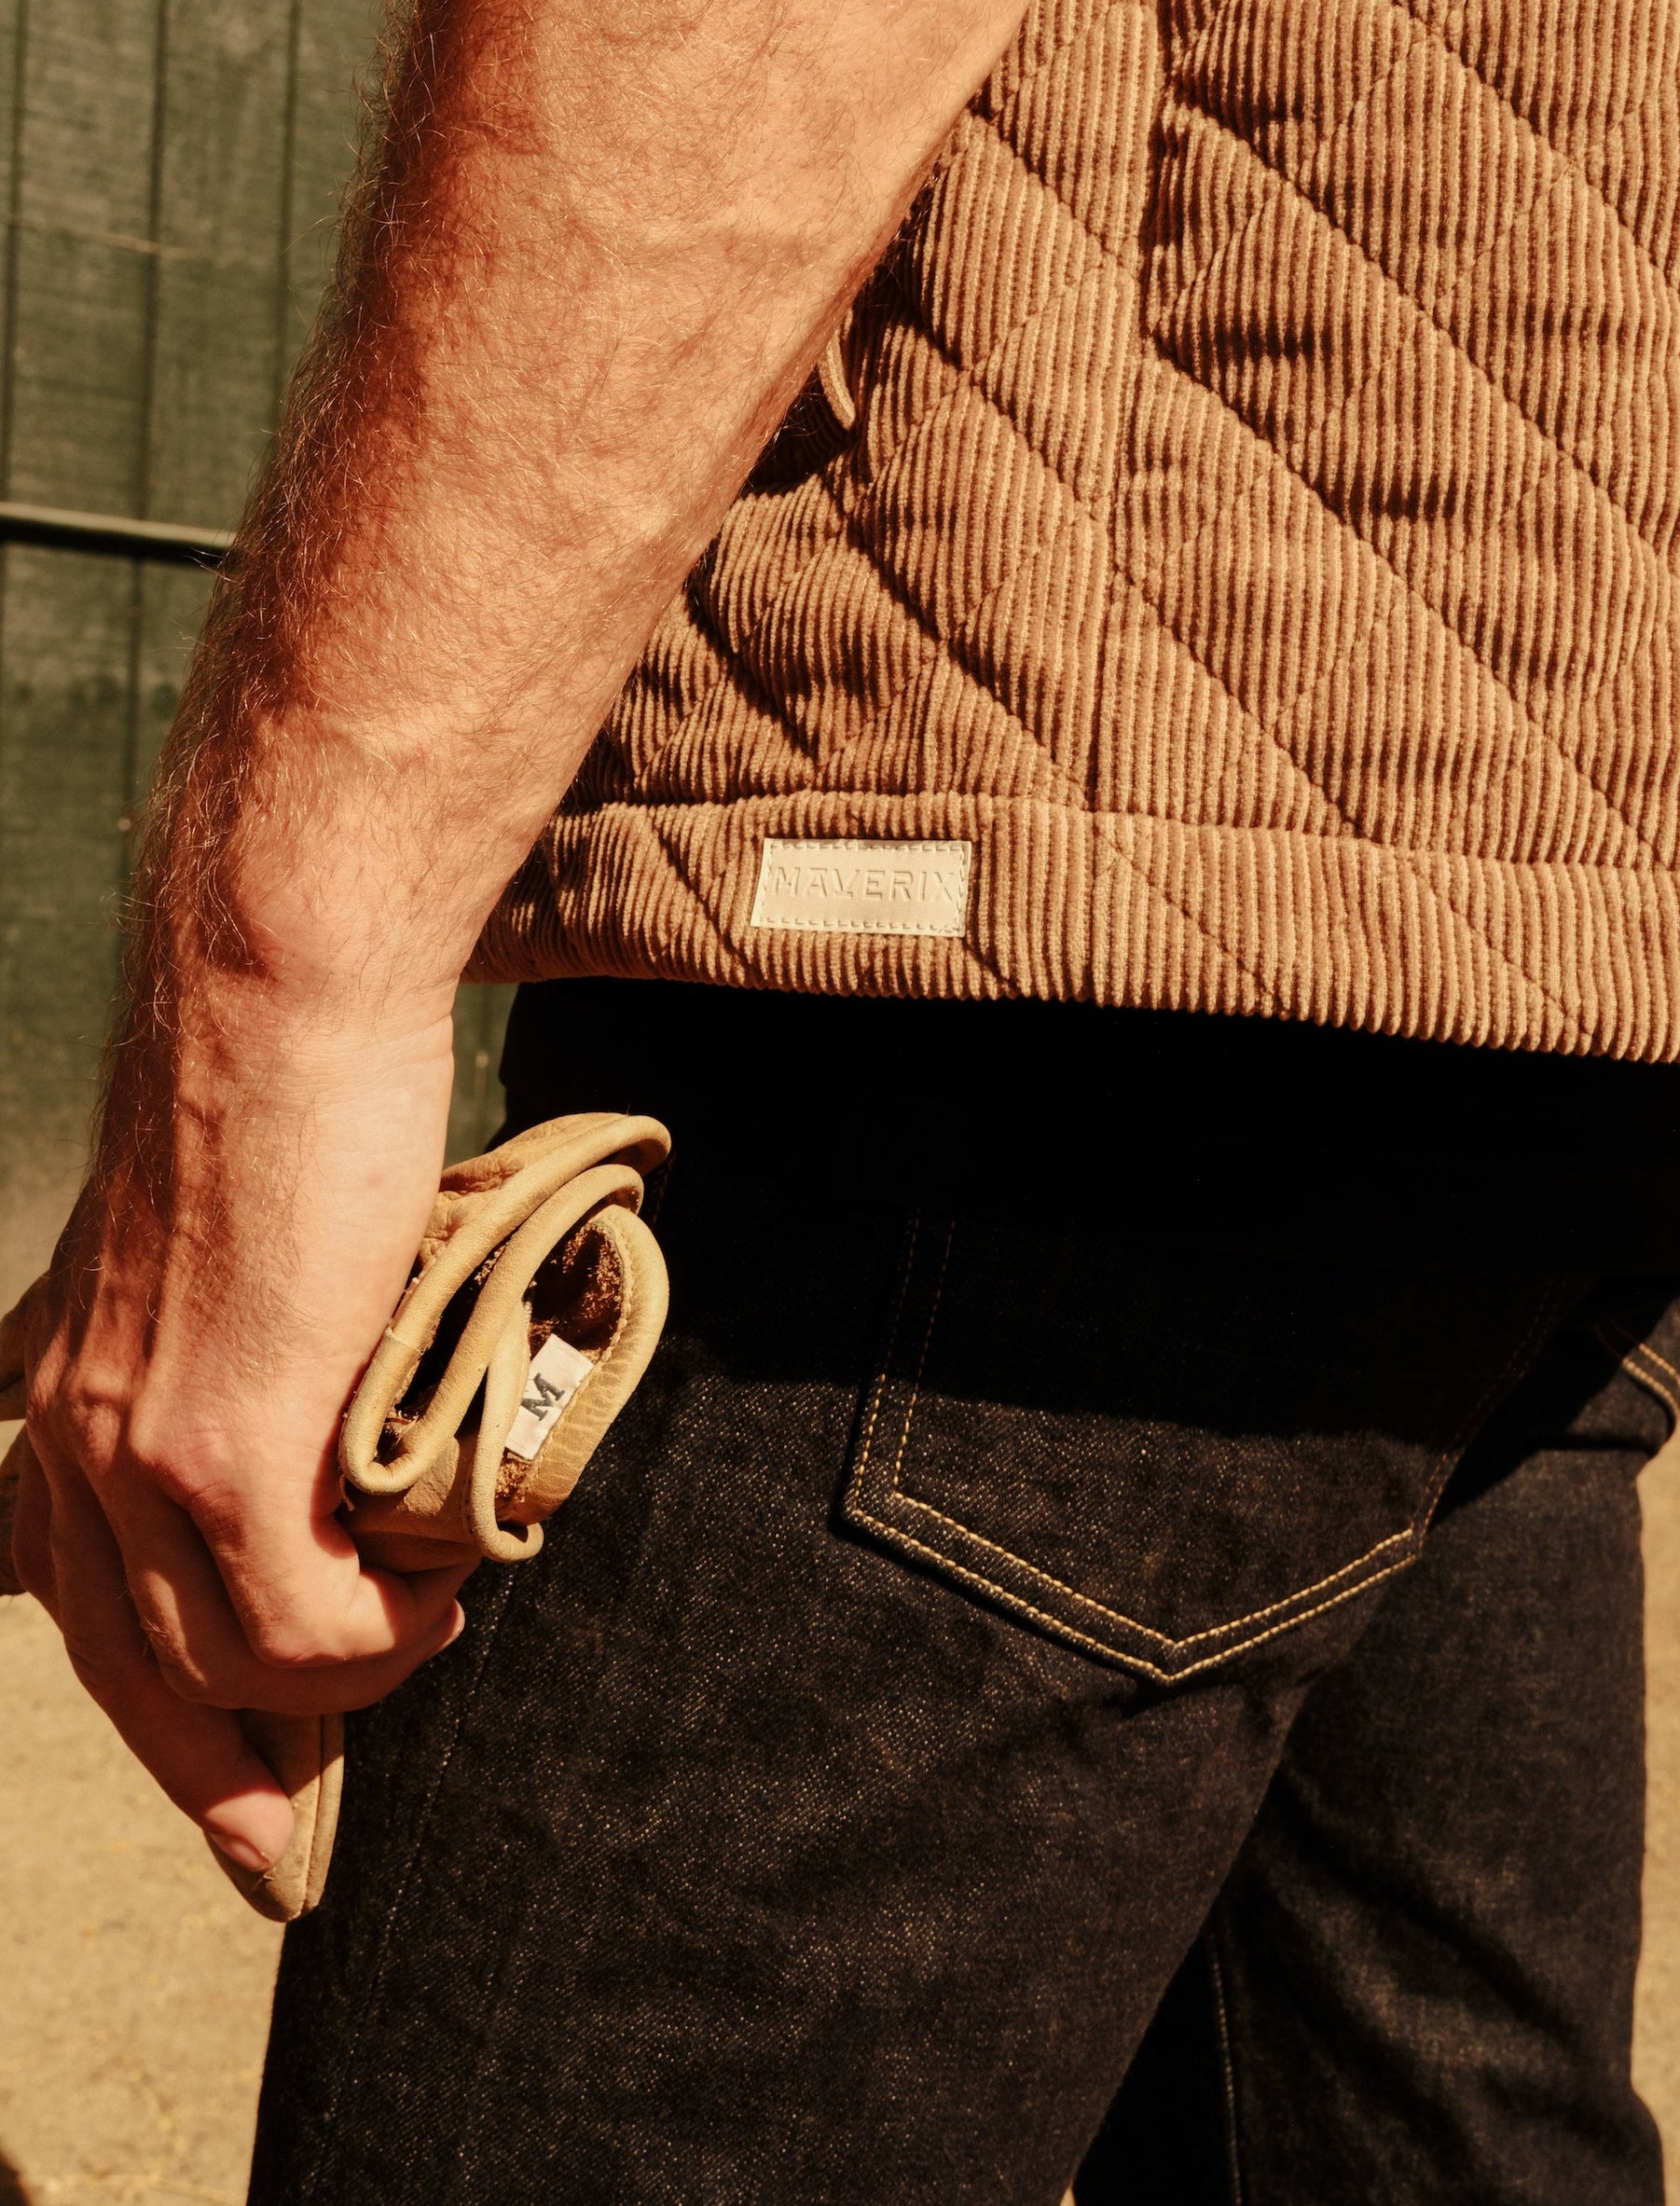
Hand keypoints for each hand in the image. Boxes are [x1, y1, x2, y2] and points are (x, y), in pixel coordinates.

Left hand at [11, 990, 475, 1873]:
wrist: (281, 997)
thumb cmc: (282, 1088)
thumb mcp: (216, 1239)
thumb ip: (228, 1338)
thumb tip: (332, 1410)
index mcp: (62, 1388)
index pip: (78, 1599)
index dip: (156, 1710)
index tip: (228, 1799)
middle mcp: (67, 1437)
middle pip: (129, 1670)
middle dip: (217, 1781)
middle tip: (277, 1856)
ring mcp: (135, 1452)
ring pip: (229, 1661)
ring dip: (350, 1667)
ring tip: (436, 1604)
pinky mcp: (219, 1450)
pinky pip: (306, 1627)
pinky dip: (384, 1633)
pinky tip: (444, 1578)